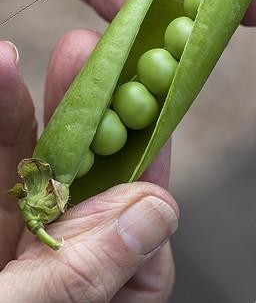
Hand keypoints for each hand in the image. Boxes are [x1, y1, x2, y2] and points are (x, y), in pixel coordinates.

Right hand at [0, 35, 177, 301]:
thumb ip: (83, 281)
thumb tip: (158, 211)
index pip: (139, 233)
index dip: (143, 167)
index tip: (145, 112)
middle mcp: (55, 271)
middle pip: (84, 184)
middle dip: (83, 117)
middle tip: (85, 57)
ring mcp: (10, 246)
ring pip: (28, 168)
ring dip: (20, 110)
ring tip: (7, 57)